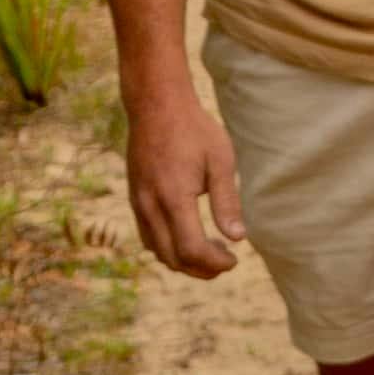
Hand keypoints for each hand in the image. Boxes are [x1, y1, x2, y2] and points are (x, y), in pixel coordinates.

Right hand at [122, 75, 246, 277]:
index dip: (215, 263)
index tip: (235, 259)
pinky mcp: (135, 200)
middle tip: (226, 260)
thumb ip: (227, 201)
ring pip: (158, 252)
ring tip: (211, 249)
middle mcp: (151, 206)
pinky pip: (148, 238)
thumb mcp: (220, 160)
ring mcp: (139, 204)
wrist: (156, 105)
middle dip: (202, 269)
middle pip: (173, 259)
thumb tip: (238, 237)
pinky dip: (169, 248)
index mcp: (174, 197)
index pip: (192, 250)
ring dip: (185, 261)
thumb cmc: (194, 129)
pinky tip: (189, 235)